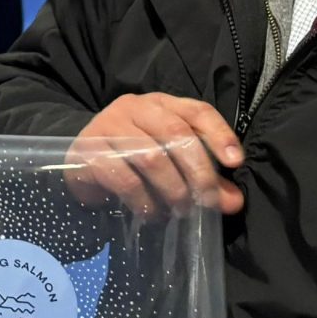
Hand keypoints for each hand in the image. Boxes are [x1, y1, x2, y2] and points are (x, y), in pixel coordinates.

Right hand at [67, 92, 245, 217]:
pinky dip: (144, 201)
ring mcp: (109, 126)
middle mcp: (135, 107)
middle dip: (198, 171)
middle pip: (176, 133)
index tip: (236, 162)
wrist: (80, 164)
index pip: (197, 111)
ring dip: (173, 189)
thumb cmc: (132, 159)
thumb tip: (234, 202)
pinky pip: (124, 178)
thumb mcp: (171, 163)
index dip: (219, 134)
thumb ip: (204, 179)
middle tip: (209, 201)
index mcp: (161, 104)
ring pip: (151, 156)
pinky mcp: (90, 151)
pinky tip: (153, 214)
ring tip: (181, 211)